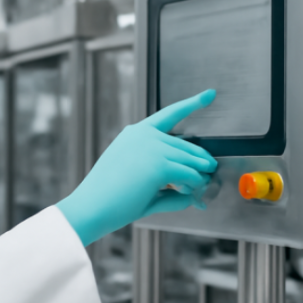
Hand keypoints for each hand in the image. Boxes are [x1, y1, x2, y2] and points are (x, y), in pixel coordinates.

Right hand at [57, 89, 217, 245]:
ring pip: (190, 160)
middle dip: (201, 160)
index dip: (192, 103)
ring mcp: (152, 147)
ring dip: (199, 175)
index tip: (209, 94)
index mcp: (136, 133)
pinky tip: (191, 192)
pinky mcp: (159, 164)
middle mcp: (144, 134)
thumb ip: (168, 186)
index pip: (169, 114)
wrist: (92, 208)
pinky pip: (189, 174)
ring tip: (199, 187)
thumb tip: (192, 192)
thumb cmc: (110, 200)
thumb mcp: (142, 186)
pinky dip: (194, 185)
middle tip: (210, 171)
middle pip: (185, 144)